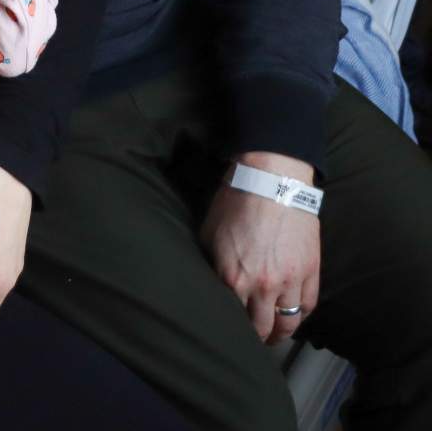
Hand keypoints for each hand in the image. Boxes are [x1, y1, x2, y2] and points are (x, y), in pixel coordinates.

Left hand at [198, 152, 320, 344]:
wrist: (271, 181)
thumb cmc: (234, 203)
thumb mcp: (209, 234)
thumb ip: (211, 264)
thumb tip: (211, 281)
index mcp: (233, 278)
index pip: (232, 319)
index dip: (230, 327)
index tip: (228, 330)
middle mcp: (263, 287)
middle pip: (262, 328)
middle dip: (256, 337)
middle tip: (252, 339)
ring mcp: (290, 281)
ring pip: (288, 323)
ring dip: (280, 332)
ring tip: (273, 334)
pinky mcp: (311, 272)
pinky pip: (308, 306)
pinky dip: (300, 314)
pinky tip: (291, 314)